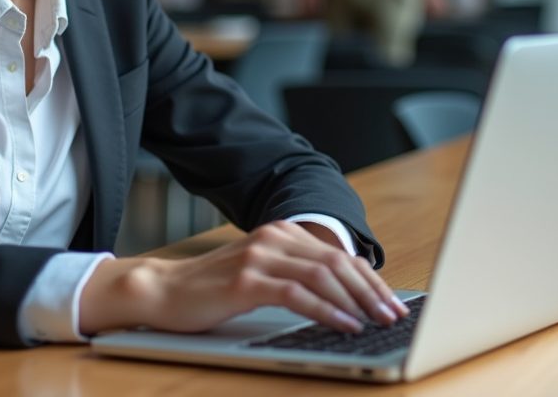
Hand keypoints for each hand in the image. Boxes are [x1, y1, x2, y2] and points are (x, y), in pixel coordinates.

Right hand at [79, 221, 406, 335]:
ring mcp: (259, 256)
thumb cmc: (214, 289)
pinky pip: (298, 294)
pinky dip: (327, 311)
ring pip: (322, 277)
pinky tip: (344, 324)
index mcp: (281, 232)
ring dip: (356, 302)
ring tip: (376, 322)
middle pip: (337, 263)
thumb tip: (347, 298)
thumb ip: (297, 275)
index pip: (339, 255)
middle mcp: (273, 237)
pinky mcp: (247, 280)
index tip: (393, 303)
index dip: (371, 280)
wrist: (164, 291)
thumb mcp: (261, 275)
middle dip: (371, 292)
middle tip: (394, 316)